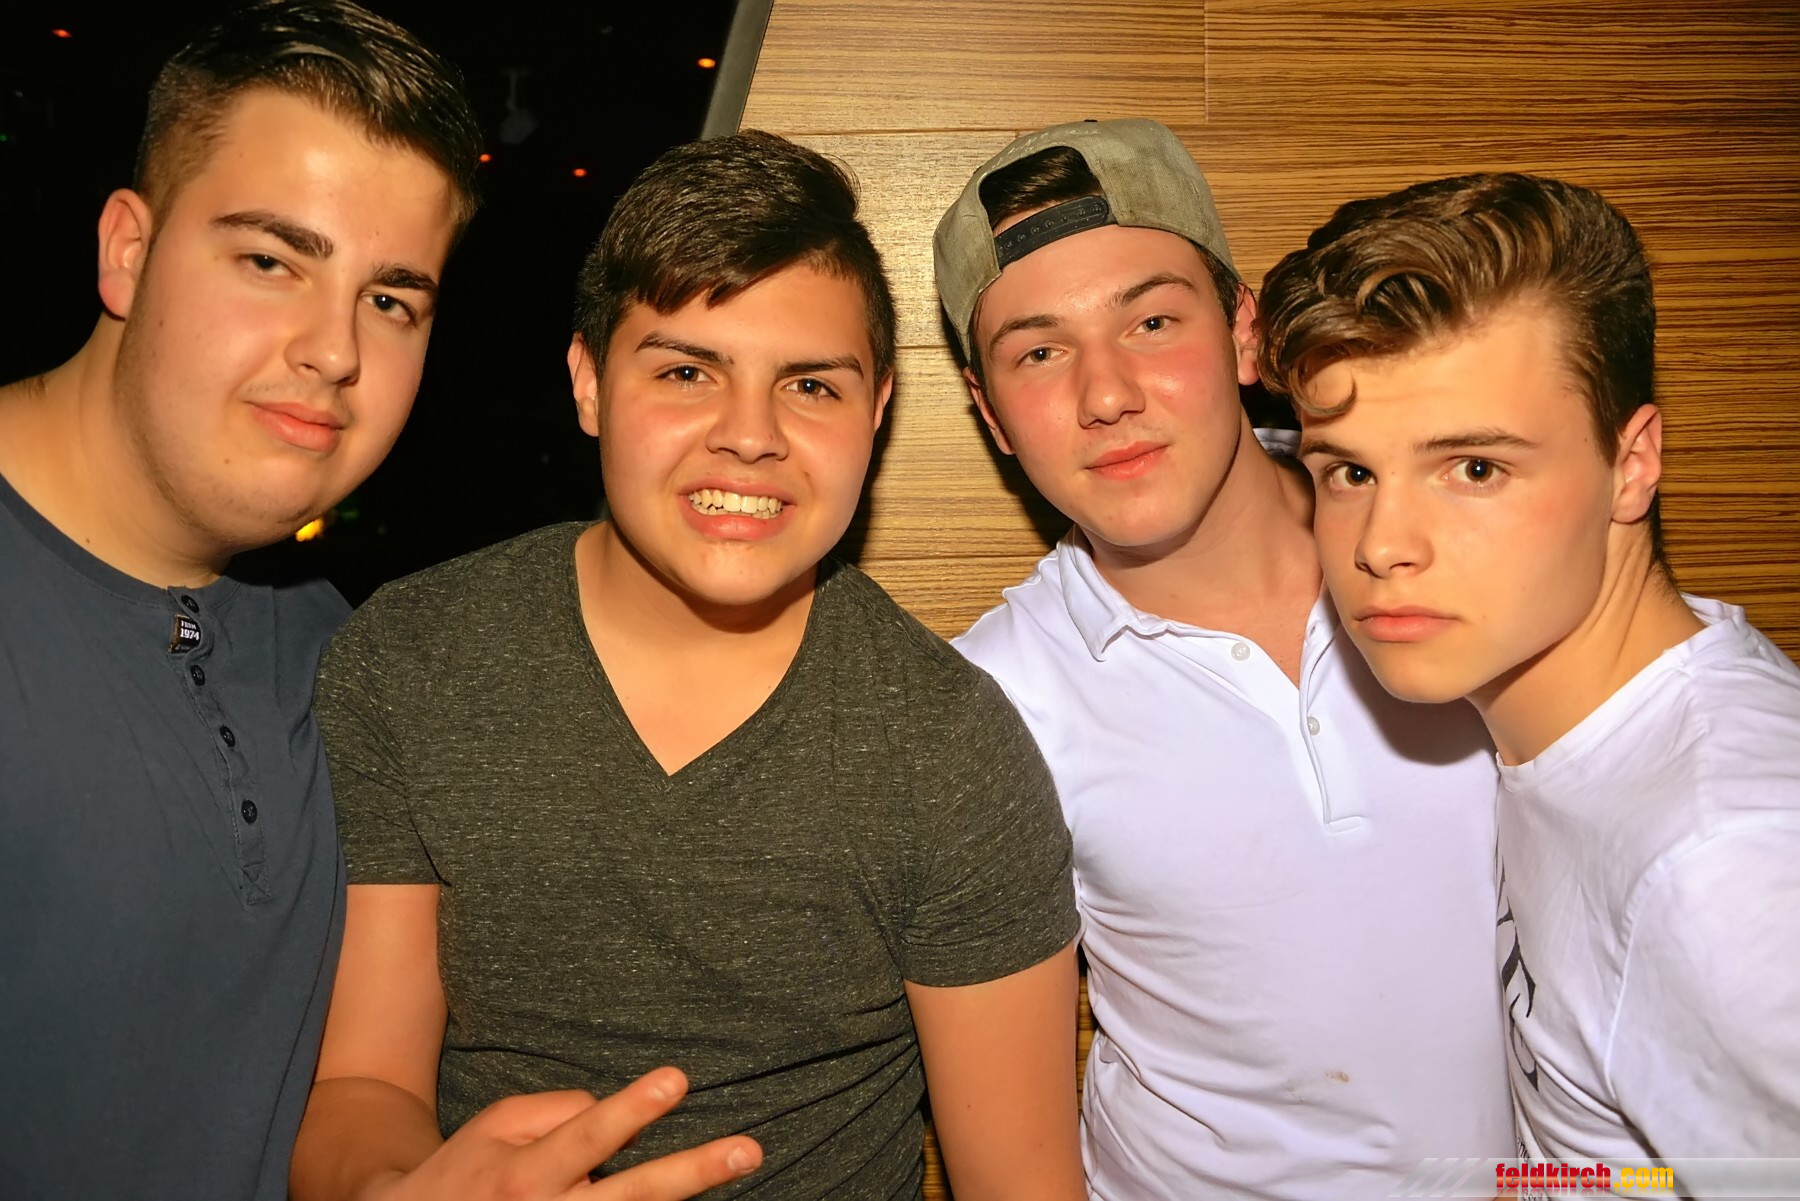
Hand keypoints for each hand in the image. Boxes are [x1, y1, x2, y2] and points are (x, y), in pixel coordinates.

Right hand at [362, 1067, 760, 1200]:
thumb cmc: (468, 1168)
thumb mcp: (498, 1124)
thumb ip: (558, 1111)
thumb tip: (618, 1116)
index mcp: (527, 1174)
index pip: (590, 1134)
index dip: (633, 1108)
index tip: (678, 1079)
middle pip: (634, 1194)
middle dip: (693, 1171)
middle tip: (749, 1149)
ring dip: (689, 1198)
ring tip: (739, 1166)